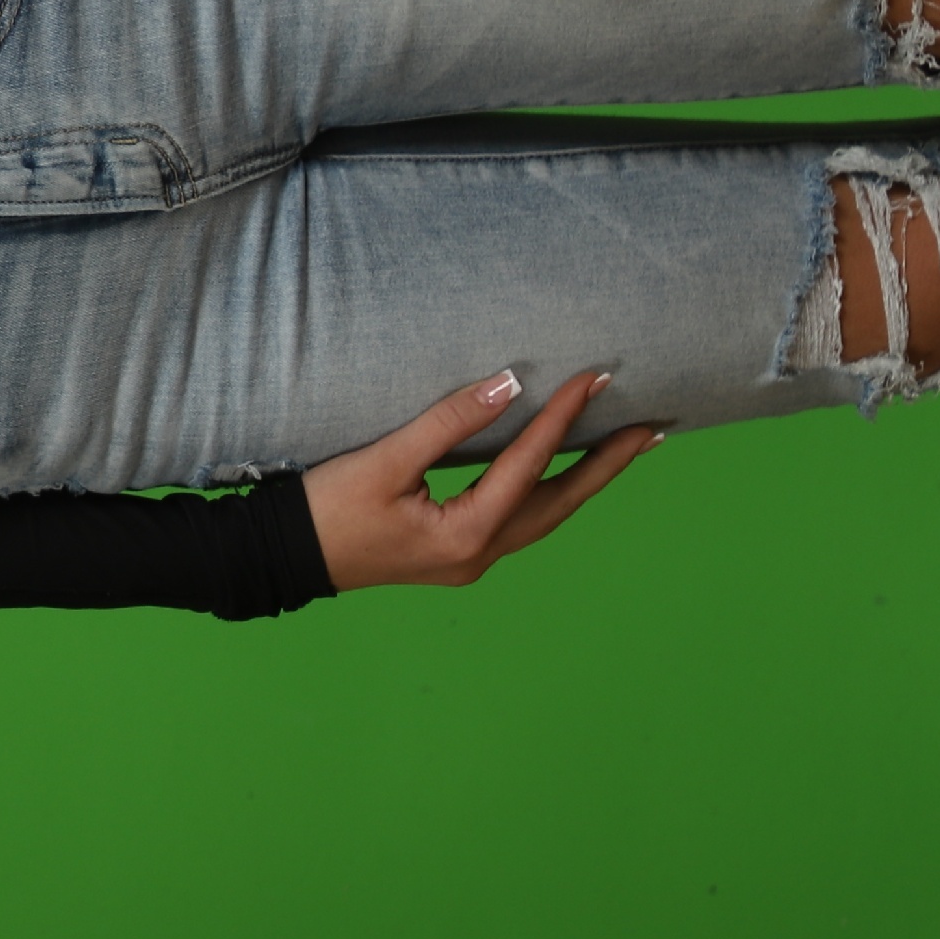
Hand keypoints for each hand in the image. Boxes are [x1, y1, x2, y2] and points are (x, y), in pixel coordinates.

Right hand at [304, 369, 659, 591]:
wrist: (285, 558)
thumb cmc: (326, 509)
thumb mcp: (384, 461)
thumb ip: (447, 422)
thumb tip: (507, 384)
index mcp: (465, 534)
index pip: (528, 465)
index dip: (563, 418)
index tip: (595, 379)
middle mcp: (479, 554)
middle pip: (560, 503)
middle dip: (607, 464)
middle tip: (654, 428)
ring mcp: (470, 560)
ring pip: (544, 515)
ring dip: (585, 479)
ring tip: (622, 447)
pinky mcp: (456, 554)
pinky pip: (520, 519)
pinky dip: (549, 490)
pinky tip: (557, 472)